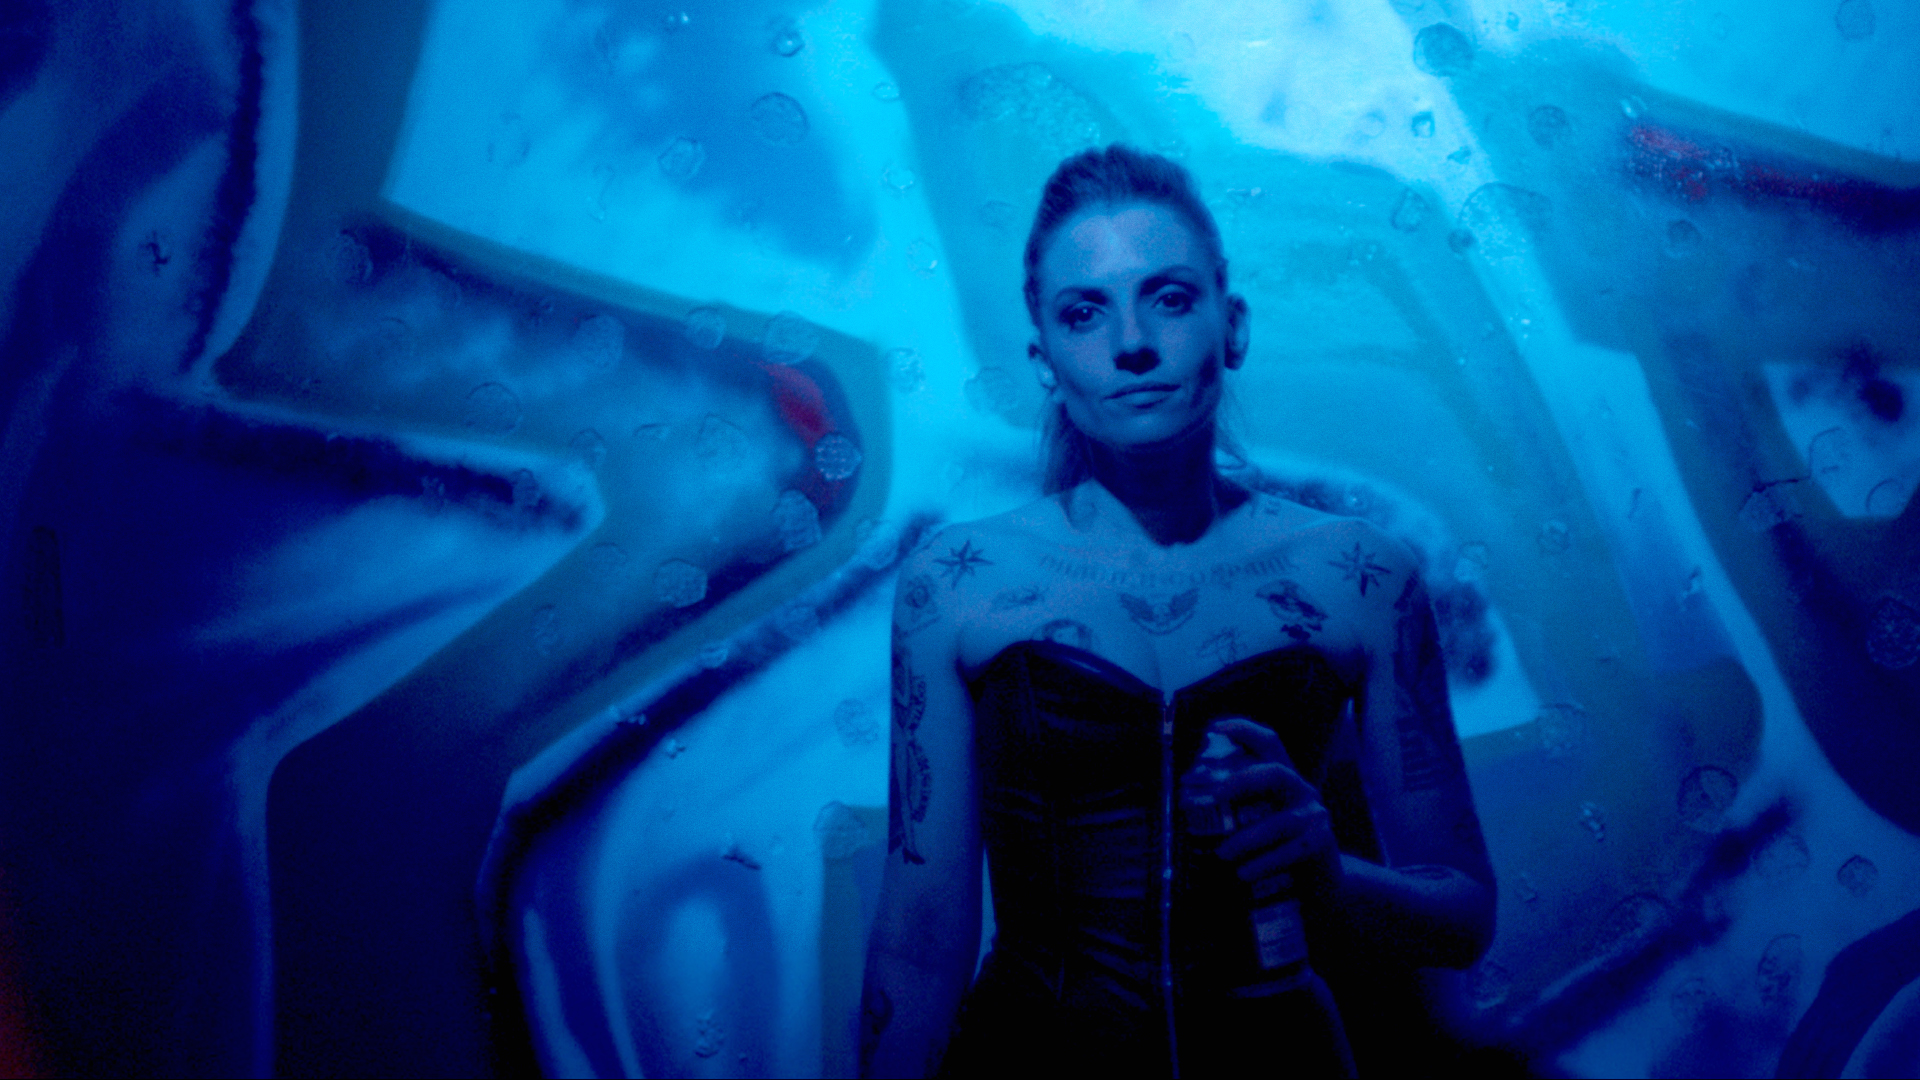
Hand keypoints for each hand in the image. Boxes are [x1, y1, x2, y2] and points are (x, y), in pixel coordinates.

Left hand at [1207, 718, 1343, 898]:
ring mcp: (1314, 816)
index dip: (1243, 730)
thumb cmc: (1278, 847)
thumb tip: (1188, 805)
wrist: (1321, 882)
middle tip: (1213, 797)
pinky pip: (1291, 851)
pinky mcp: (1321, 842)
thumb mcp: (1258, 821)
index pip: (1268, 743)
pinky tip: (1243, 873)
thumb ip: (1234, 809)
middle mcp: (1301, 790)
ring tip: (1221, 854)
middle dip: (1242, 781)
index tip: (1213, 728)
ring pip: (1281, 822)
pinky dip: (1264, 863)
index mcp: (1283, 778)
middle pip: (1275, 772)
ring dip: (1246, 838)